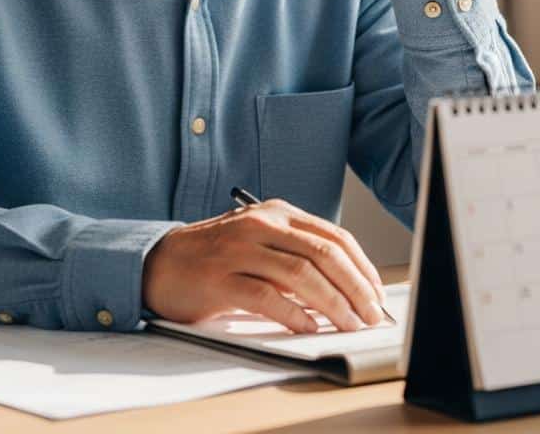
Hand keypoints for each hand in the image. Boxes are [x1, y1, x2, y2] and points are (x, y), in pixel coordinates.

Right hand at [141, 198, 386, 332]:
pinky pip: (265, 296)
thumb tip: (346, 286)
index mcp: (278, 213)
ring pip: (300, 274)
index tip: (377, 295)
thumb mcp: (261, 240)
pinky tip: (308, 327)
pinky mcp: (220, 278)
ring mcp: (239, 249)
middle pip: (323, 253)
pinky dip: (292, 313)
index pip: (334, 236)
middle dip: (355, 287)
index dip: (363, 267)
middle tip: (371, 315)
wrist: (161, 262)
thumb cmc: (217, 255)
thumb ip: (297, 253)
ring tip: (348, 325)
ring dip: (332, 304)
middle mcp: (261, 224)